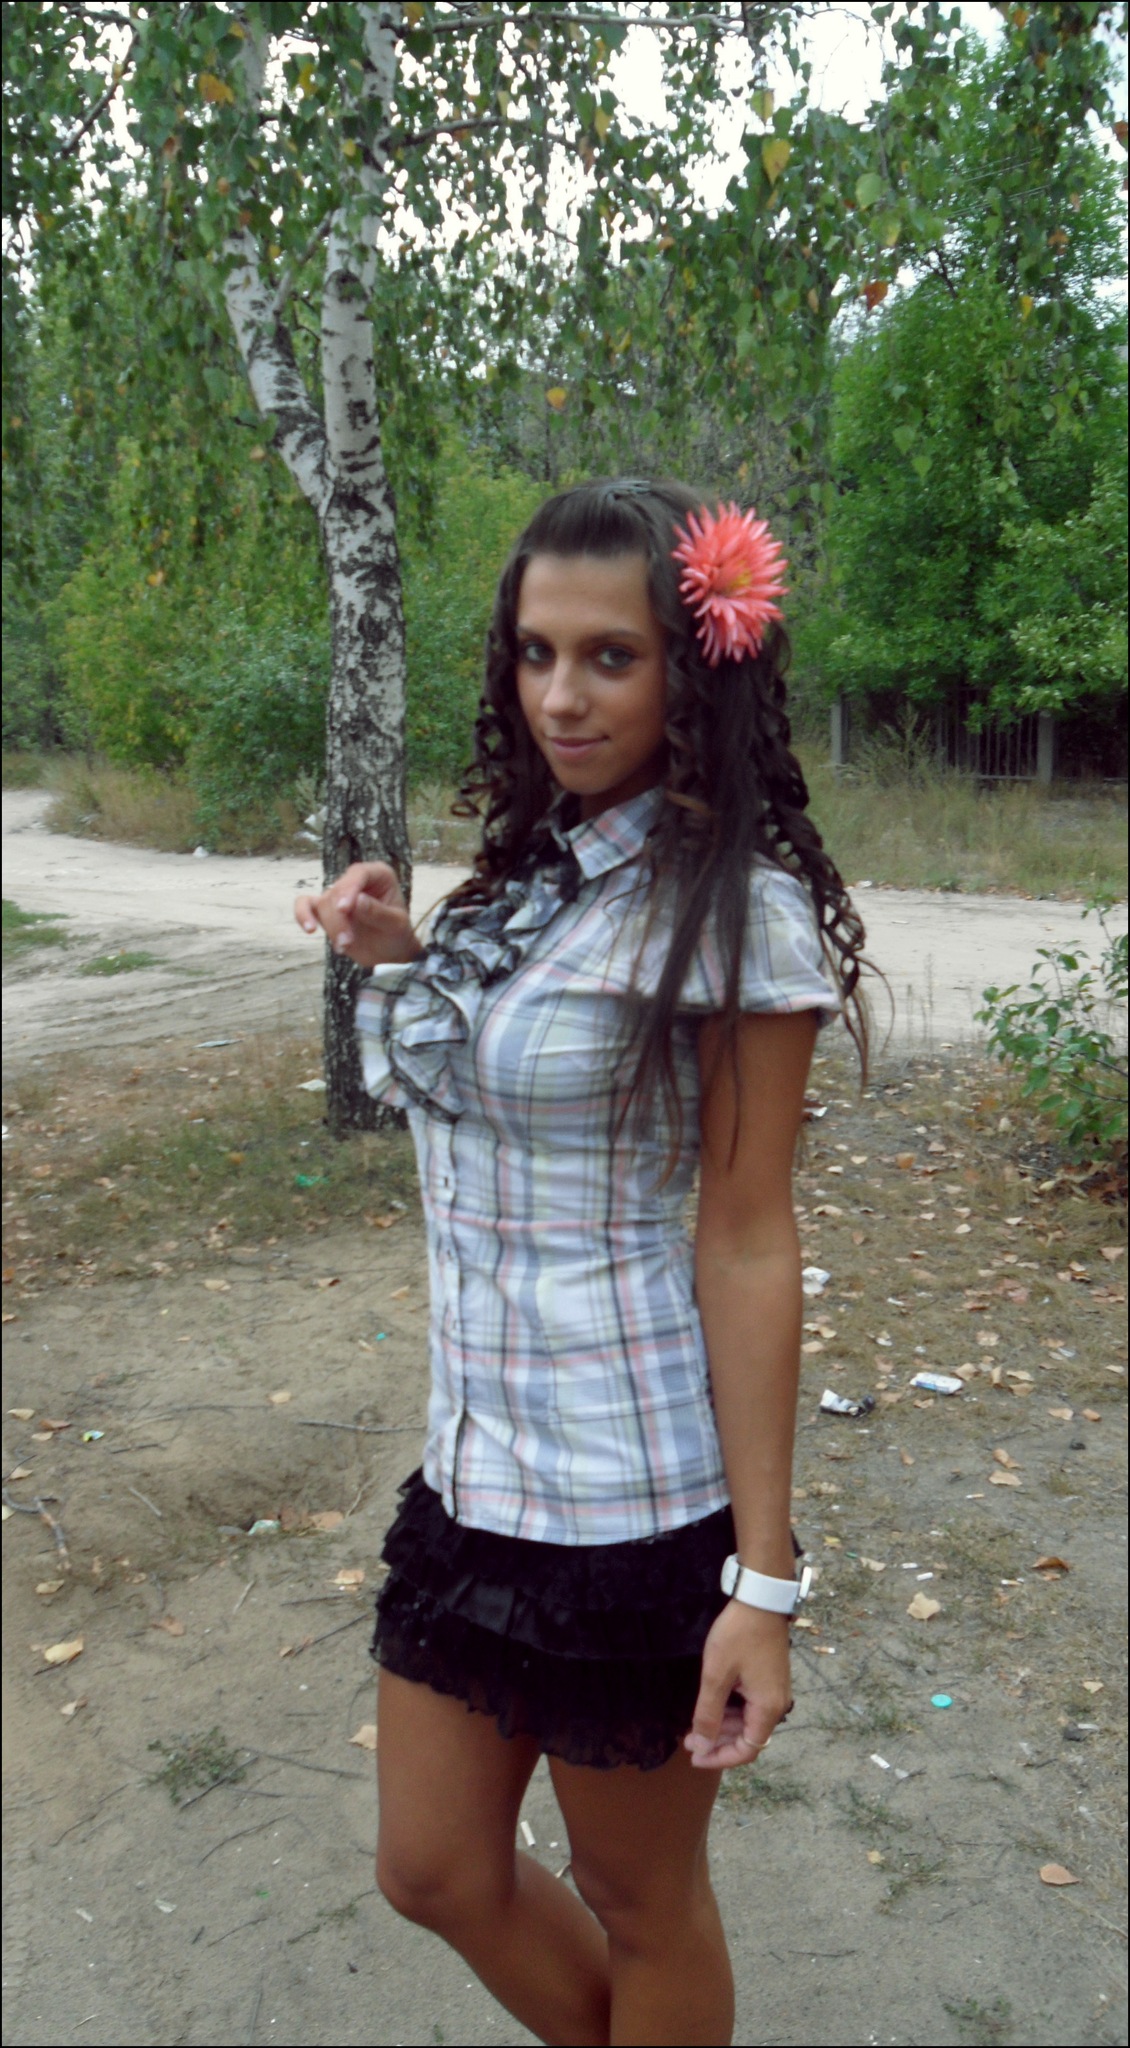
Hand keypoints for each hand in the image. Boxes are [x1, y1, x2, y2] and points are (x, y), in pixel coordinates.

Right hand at [294, 862, 422, 969]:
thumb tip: (357, 901)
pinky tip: (309, 929)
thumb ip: (378, 912)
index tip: (344, 909)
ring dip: (330, 926)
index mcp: (378, 875)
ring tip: (343, 947)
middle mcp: (356, 880)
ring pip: (323, 903)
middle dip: (339, 919)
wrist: (390, 952)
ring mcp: (338, 894)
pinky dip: (302, 914)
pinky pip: (305, 905)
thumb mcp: (396, 924)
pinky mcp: (325, 910)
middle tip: (347, 942)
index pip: (359, 873)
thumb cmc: (397, 933)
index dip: (349, 888)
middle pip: (337, 892)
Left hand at [684, 1601, 792, 1769]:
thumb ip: (708, 1714)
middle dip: (718, 1742)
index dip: (720, 1757)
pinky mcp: (770, 1678)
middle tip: (688, 1740)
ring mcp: (775, 1691)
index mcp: (767, 1708)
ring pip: (748, 1722)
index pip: (747, 1750)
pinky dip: (731, 1711)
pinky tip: (712, 1705)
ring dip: (723, 1727)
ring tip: (695, 1725)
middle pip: (748, 1738)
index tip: (695, 1757)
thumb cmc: (737, 1636)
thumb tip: (703, 1747)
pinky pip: (751, 1706)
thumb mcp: (716, 1675)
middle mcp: (777, 1704)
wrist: (760, 1599)